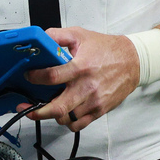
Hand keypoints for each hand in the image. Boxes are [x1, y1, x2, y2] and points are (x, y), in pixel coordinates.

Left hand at [17, 26, 139, 130]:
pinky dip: (68, 122)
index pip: (52, 77)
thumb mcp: (80, 35)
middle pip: (58, 108)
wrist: (133, 61)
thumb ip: (58, 35)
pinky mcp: (99, 110)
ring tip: (47, 108)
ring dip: (53, 115)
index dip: (35, 78)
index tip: (29, 77)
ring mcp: (93, 101)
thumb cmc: (106, 49)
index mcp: (80, 67)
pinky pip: (78, 124)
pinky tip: (64, 113)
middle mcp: (86, 87)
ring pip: (66, 118)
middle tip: (27, 108)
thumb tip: (40, 39)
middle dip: (38, 111)